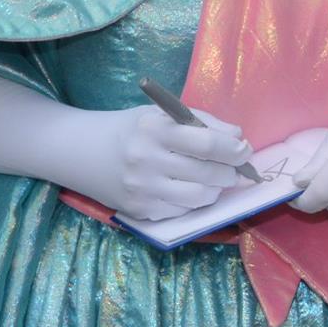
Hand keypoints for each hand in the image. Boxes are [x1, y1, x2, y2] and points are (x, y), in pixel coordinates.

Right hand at [66, 104, 254, 222]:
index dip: (234, 149)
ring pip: (199, 197)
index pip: (207, 143)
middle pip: (207, 173)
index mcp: (154, 129)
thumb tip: (238, 138)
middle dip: (231, 172)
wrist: (82, 153)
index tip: (244, 150)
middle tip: (237, 168)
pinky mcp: (139, 211)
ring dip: (217, 189)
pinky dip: (195, 201)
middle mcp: (146, 160)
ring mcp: (142, 189)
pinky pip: (181, 211)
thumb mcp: (162, 115)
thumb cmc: (131, 129)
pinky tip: (192, 190)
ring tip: (218, 180)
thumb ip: (202, 122)